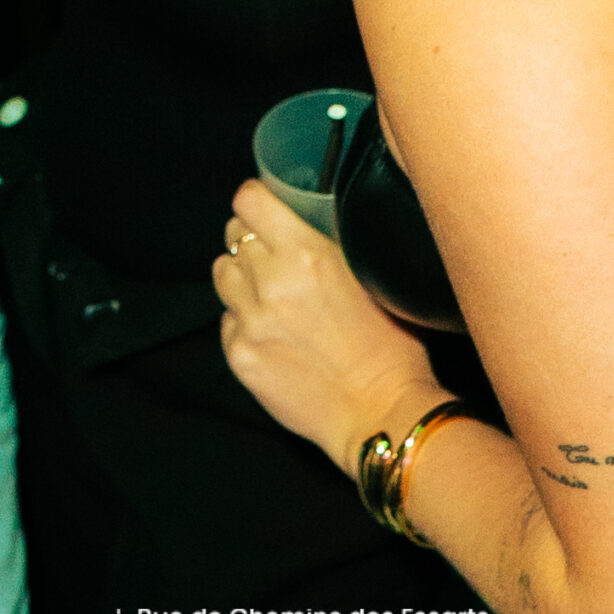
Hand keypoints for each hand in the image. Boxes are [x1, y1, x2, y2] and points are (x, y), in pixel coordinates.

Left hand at [213, 178, 438, 470]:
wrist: (382, 413)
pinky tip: (271, 333)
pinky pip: (227, 321)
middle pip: (234, 235)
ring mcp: (250, 321)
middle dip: (252, 240)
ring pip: (222, 273)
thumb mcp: (368, 275)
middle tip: (273, 255)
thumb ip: (325, 244)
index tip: (265, 208)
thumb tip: (300, 222)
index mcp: (305, 254)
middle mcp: (270, 282)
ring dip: (241, 277)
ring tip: (267, 293)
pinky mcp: (240, 356)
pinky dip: (243, 321)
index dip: (255, 201)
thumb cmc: (391, 346)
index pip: (249, 200)